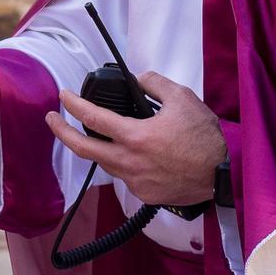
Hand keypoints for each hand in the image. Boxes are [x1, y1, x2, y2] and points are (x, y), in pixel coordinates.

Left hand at [46, 72, 225, 206]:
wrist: (223, 175)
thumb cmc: (204, 138)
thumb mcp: (182, 98)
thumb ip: (155, 84)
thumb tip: (139, 79)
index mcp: (135, 136)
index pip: (92, 118)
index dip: (73, 104)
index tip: (63, 96)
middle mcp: (129, 161)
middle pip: (83, 148)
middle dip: (61, 132)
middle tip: (51, 119)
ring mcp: (135, 181)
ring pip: (105, 163)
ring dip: (96, 148)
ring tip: (95, 135)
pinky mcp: (144, 195)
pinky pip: (126, 177)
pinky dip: (124, 163)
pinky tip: (135, 156)